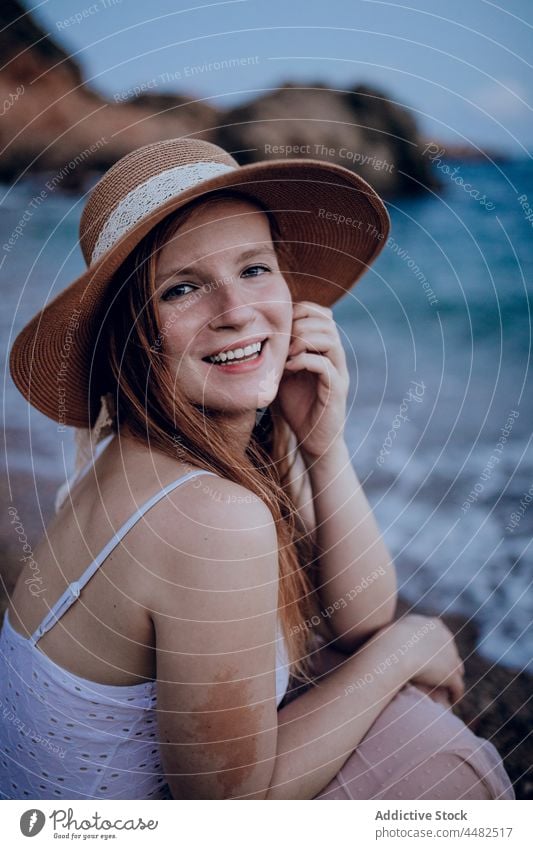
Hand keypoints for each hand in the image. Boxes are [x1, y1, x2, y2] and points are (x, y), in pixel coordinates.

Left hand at [277, 301, 349, 458]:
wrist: (313, 440)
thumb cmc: (297, 407)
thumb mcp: (283, 373)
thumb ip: (278, 353)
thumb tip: (258, 333)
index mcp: (324, 349)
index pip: (321, 314)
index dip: (301, 311)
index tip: (279, 325)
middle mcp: (335, 357)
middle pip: (327, 321)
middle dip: (300, 324)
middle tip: (282, 339)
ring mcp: (338, 372)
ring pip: (330, 339)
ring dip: (303, 340)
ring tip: (285, 353)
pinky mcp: (336, 390)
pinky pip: (326, 366)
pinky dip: (305, 361)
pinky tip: (289, 368)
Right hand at [386, 614, 464, 705]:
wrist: (395, 650)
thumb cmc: (386, 640)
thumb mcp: (391, 630)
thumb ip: (396, 633)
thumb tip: (388, 636)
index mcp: (432, 625)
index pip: (440, 637)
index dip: (436, 648)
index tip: (431, 657)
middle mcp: (445, 637)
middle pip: (451, 652)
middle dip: (447, 662)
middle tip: (440, 674)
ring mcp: (450, 656)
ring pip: (456, 669)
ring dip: (453, 678)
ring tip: (447, 690)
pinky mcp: (451, 674)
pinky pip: (457, 687)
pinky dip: (455, 694)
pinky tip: (452, 701)